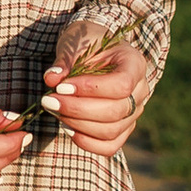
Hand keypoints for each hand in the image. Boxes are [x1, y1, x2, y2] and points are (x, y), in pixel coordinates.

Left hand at [44, 14, 147, 158]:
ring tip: (55, 110)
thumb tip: (51, 79)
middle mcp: (141, 90)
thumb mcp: (75, 44)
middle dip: (78, 110)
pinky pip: (110, 146)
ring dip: (78, 125)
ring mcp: (135, 112)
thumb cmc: (87, 44)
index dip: (90, 89)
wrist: (96, 51)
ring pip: (111, 131)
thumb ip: (64, 61)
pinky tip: (67, 128)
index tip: (61, 86)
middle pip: (115, 111)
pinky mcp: (123, 129)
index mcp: (135, 63)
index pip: (122, 84)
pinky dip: (87, 142)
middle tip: (49, 101)